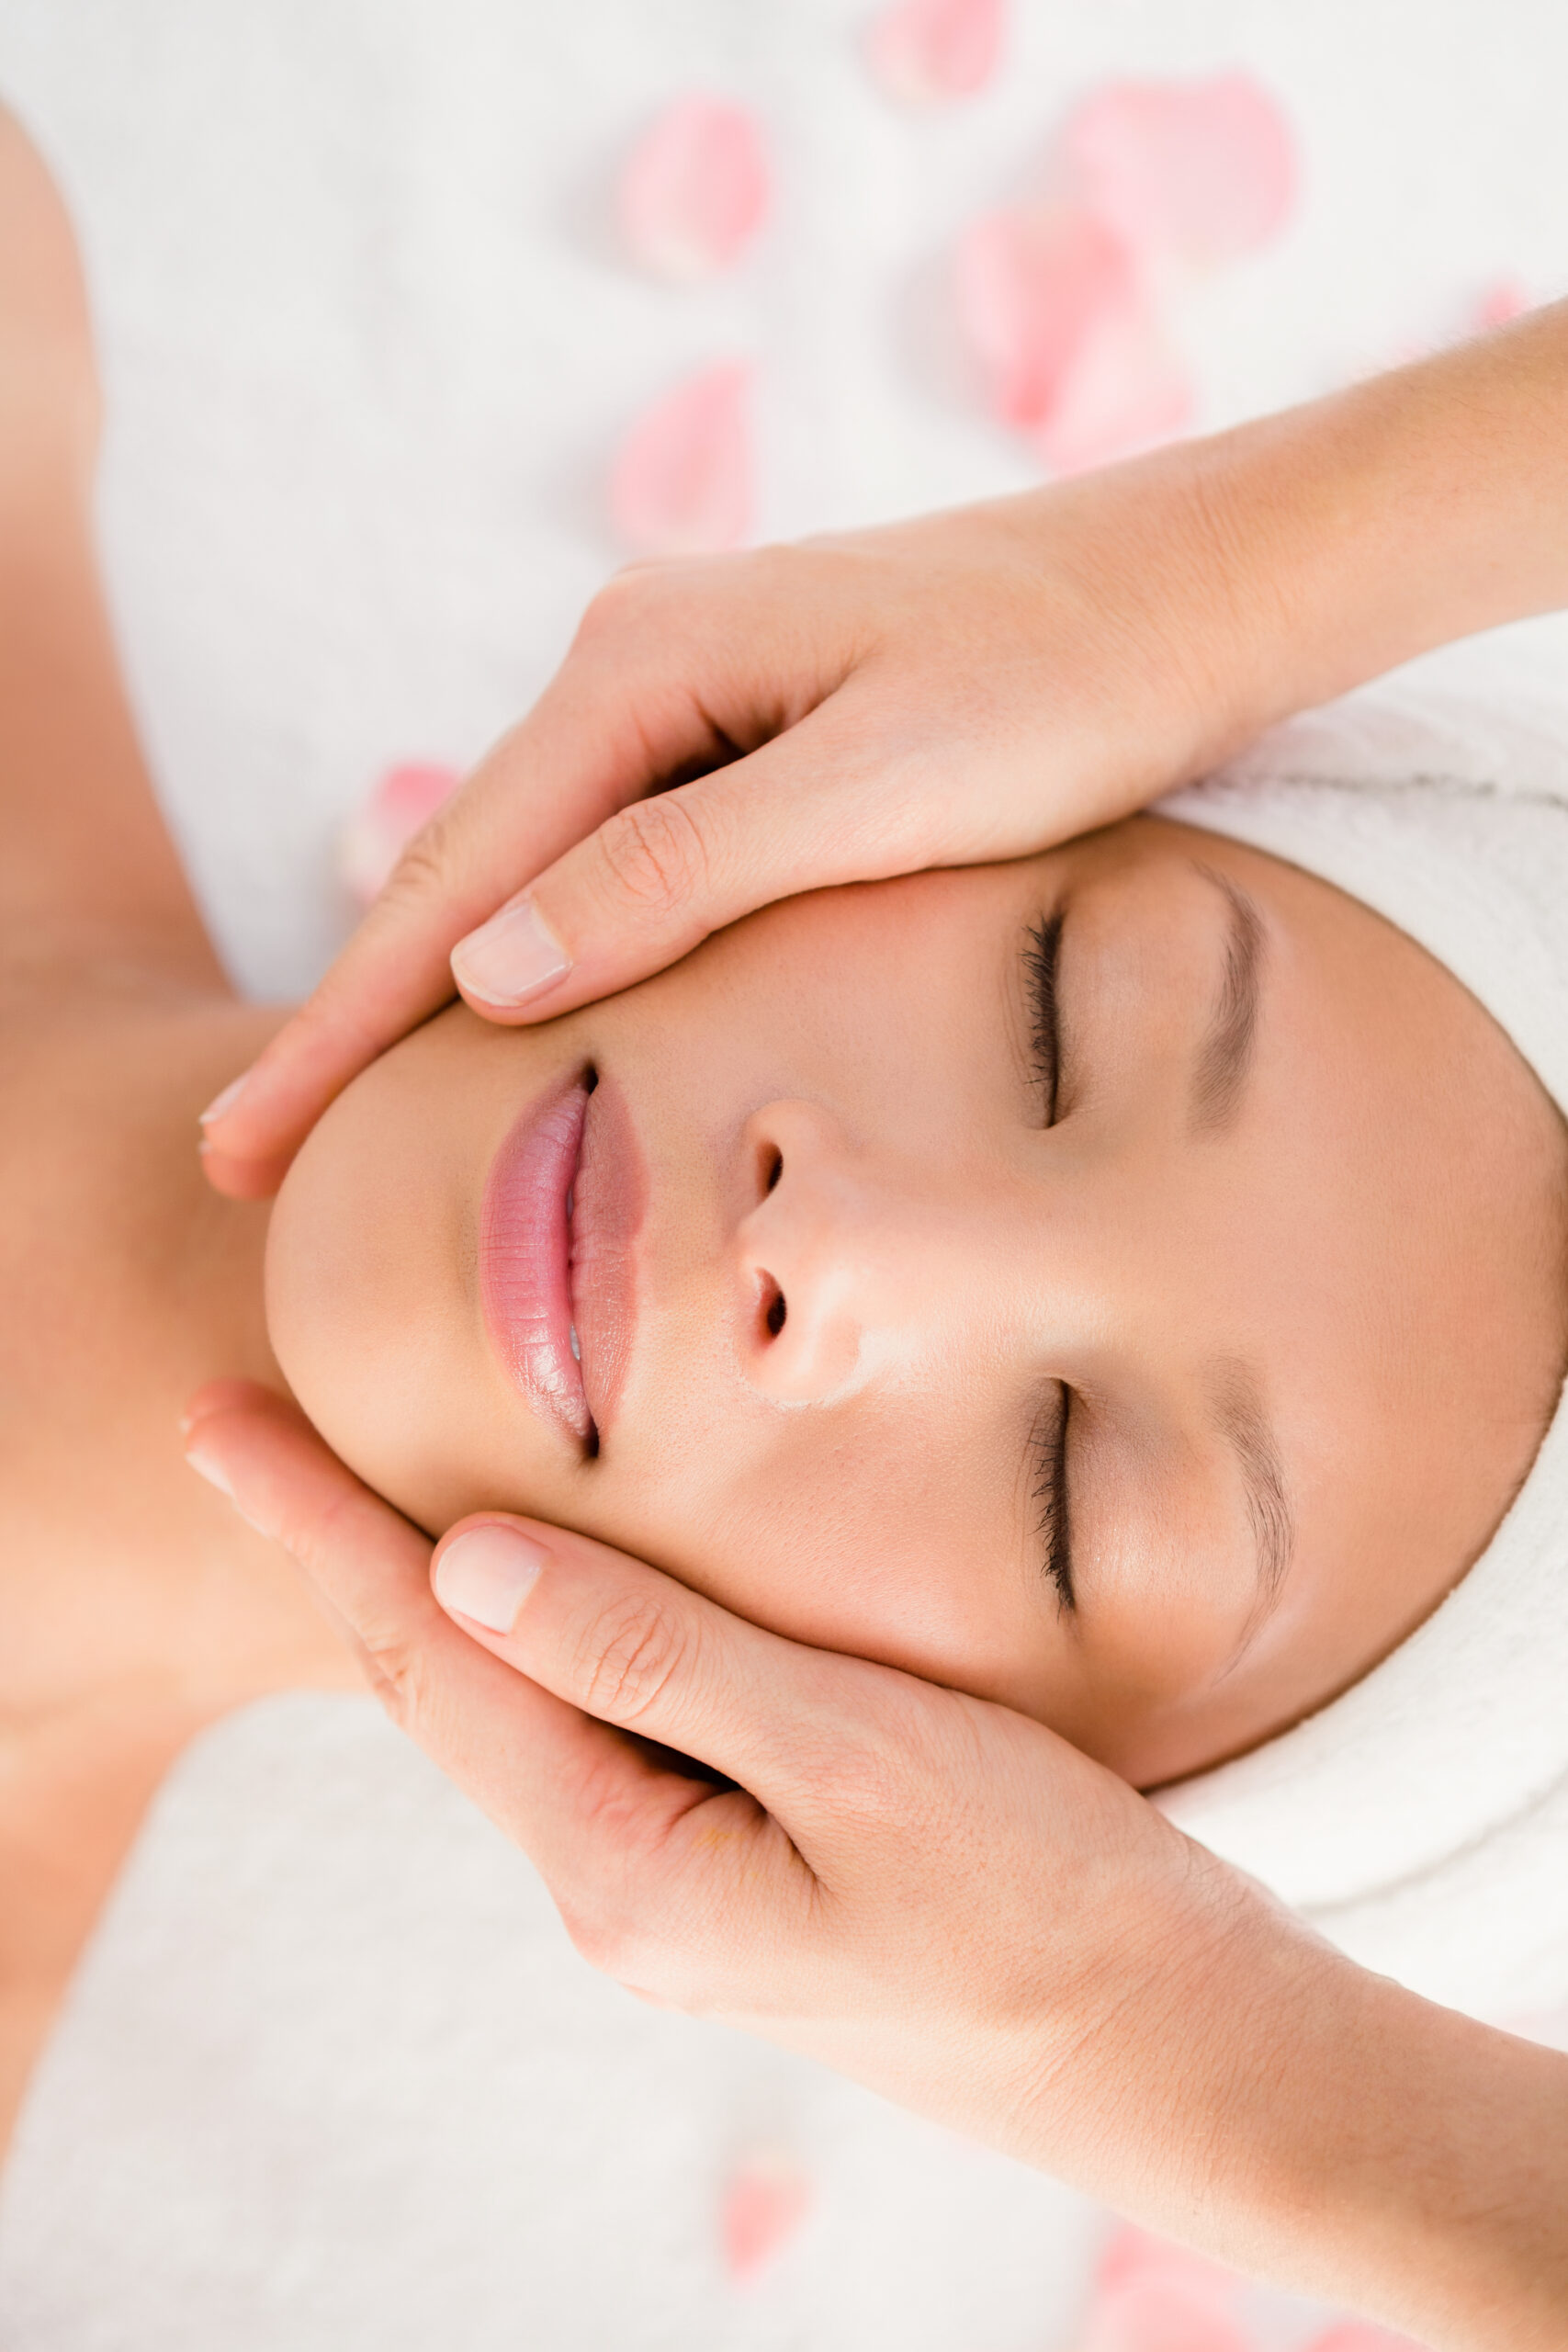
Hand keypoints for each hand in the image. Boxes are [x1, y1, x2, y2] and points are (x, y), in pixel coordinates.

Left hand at [182, 1383, 1567, 2349]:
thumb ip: (663, 1658)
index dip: (318, 1531)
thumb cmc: (1046, 1909)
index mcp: (626, 1868)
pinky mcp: (745, 1862)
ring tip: (358, 1492)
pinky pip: (606, 1727)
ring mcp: (680, 1882)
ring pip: (520, 1707)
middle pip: (445, 1691)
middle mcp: (622, 1885)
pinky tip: (548, 1583)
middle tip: (249, 1431)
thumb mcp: (862, 1762)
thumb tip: (467, 1564)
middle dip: (340, 1555)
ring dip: (434, 1594)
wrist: (1174, 2050)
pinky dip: (551, 1632)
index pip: (430, 1666)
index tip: (221, 1422)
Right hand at [197, 447, 1266, 1195]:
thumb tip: (482, 968)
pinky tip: (512, 1009)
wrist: (1197, 590)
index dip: (342, 1024)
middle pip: (460, 868)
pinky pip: (606, 853)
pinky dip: (537, 942)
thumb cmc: (1065, 688)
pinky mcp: (749, 726)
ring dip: (431, 988)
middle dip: (350, 1016)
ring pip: (526, 863)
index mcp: (641, 667)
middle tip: (247, 1154)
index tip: (249, 1143)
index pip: (452, 879)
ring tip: (345, 1103)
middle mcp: (637, 661)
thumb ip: (675, 877)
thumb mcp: (875, 794)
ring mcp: (690, 688)